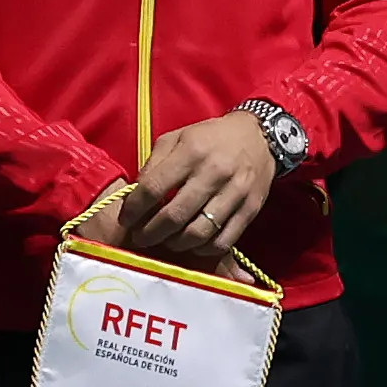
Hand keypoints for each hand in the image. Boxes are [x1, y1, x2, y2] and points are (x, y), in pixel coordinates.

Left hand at [105, 110, 286, 261]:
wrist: (259, 136)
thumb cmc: (211, 137)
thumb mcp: (178, 138)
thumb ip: (154, 164)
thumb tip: (136, 196)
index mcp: (192, 151)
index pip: (153, 188)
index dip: (134, 209)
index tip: (126, 219)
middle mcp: (214, 172)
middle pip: (173, 216)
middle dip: (150, 233)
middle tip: (141, 237)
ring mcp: (235, 193)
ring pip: (198, 233)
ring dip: (175, 244)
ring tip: (166, 240)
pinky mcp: (250, 209)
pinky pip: (223, 241)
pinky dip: (203, 249)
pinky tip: (192, 243)